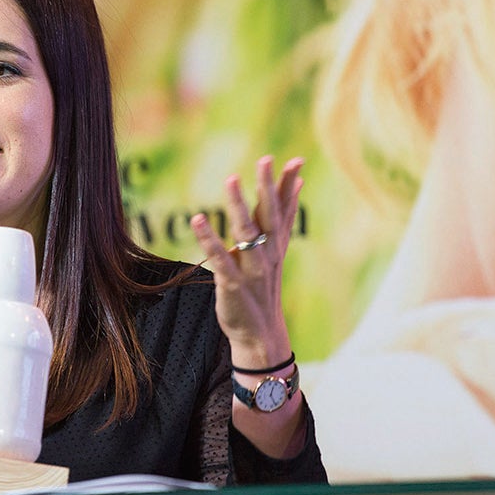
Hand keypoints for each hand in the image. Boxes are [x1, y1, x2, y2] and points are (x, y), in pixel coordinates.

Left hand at [190, 155, 303, 369]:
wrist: (260, 335)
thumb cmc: (263, 288)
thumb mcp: (275, 251)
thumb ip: (282, 219)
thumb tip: (297, 185)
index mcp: (277, 245)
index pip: (285, 210)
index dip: (289, 186)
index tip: (295, 160)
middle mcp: (268, 255)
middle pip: (270, 215)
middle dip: (268, 187)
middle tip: (266, 159)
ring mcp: (252, 269)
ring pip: (247, 232)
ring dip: (239, 206)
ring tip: (231, 179)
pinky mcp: (233, 284)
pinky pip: (221, 258)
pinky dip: (209, 238)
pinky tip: (197, 219)